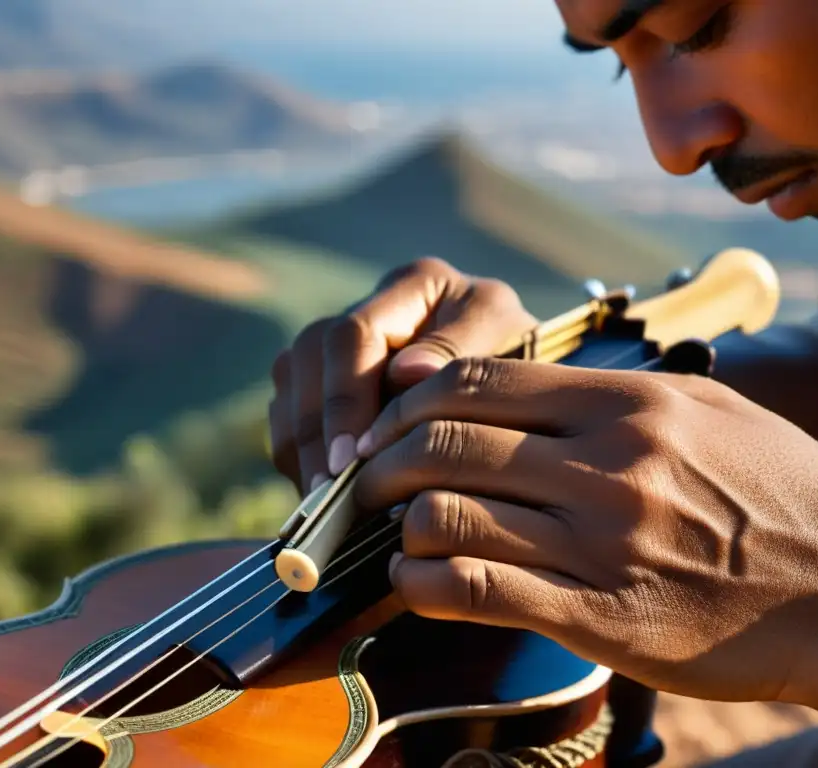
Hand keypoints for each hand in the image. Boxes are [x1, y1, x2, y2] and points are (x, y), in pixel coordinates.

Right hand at [268, 257, 535, 492]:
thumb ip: (464, 352)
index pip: (354, 336)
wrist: (527, 390)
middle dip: (316, 429)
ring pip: (291, 388)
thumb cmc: (524, 367)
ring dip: (300, 445)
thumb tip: (407, 372)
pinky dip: (298, 455)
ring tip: (322, 499)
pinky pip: (290, 415)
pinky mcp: (326, 384)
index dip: (346, 399)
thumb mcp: (511, 347)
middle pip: (309, 359)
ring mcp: (343, 345)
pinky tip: (323, 494)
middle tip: (329, 489)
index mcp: (415, 286)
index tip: (354, 457)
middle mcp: (369, 306)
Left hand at [351, 356, 817, 704]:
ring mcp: (602, 544)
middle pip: (446, 442)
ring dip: (398, 523)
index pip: (480, 380)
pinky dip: (423, 582)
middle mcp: (608, 465)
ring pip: (446, 516)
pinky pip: (475, 591)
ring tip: (395, 529)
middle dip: (385, 458)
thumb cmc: (779, 489)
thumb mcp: (707, 407)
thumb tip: (522, 387)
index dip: (414, 398)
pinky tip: (419, 579)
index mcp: (628, 403)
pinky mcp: (601, 619)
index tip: (393, 419)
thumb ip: (612, 392)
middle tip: (371, 475)